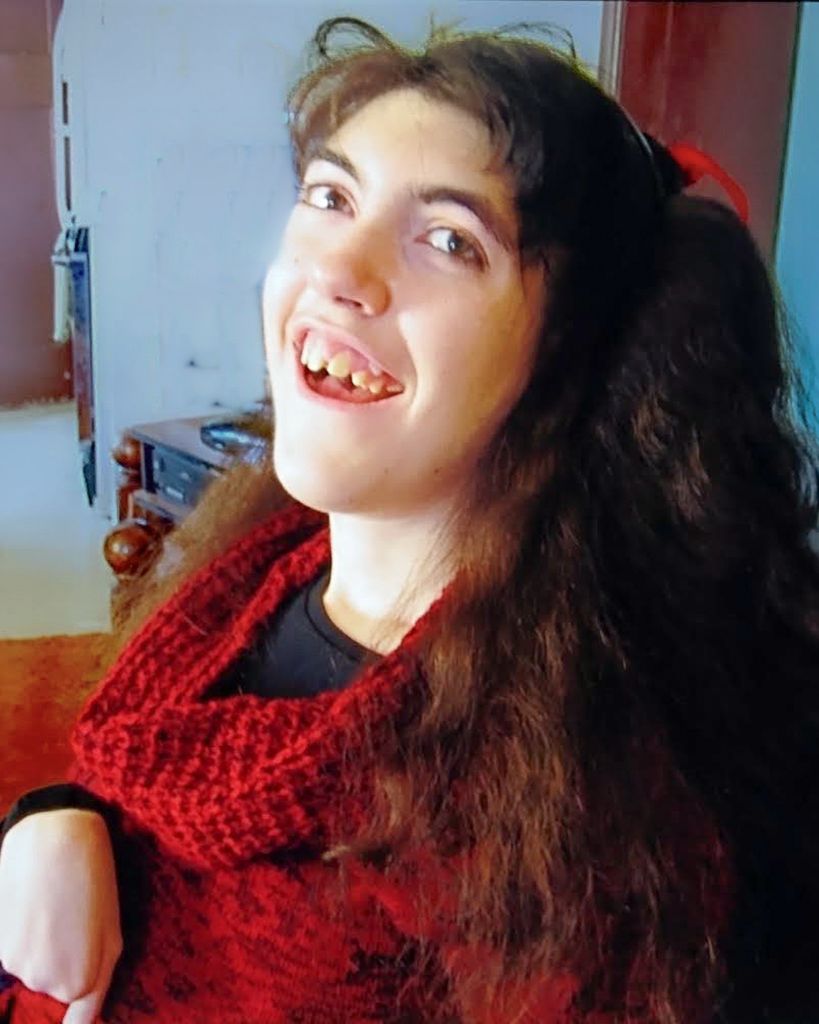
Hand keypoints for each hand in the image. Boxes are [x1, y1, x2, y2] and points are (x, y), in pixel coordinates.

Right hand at [0, 809, 121, 1023]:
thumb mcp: (112, 936)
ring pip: (34, 967)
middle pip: (55, 985)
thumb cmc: (94, 881)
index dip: (83, 978)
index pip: (79, 1011)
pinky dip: (26, 932)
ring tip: (56, 905)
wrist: (55, 838)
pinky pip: (16, 951)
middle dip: (66, 956)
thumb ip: (96, 989)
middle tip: (75, 915)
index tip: (76, 941)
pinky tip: (36, 904)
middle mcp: (44, 982)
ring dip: (45, 942)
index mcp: (80, 983)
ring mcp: (17, 965)